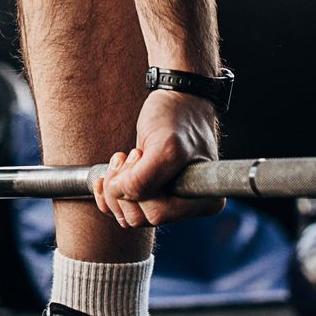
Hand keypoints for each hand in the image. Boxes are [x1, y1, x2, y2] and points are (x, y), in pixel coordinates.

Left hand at [92, 89, 226, 227]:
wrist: (177, 96)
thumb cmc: (176, 117)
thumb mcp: (163, 146)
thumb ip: (142, 180)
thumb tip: (119, 196)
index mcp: (204, 200)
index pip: (157, 214)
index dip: (138, 190)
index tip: (139, 156)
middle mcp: (189, 205)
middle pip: (140, 218)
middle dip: (125, 186)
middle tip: (132, 153)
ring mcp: (171, 200)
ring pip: (129, 216)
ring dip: (117, 186)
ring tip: (126, 156)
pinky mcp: (155, 193)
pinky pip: (124, 210)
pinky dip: (110, 191)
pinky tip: (113, 170)